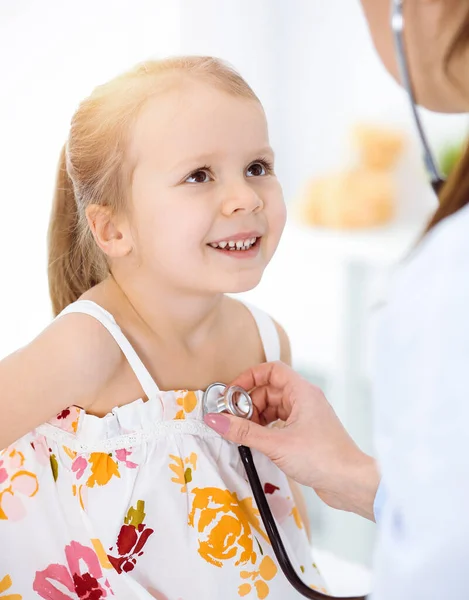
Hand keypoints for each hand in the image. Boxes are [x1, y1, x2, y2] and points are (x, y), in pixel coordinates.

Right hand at [204, 361, 378, 520]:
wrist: (350, 483)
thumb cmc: (323, 458)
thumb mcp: (276, 443)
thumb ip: (244, 431)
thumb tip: (217, 420)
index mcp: (302, 392)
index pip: (271, 370)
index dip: (249, 377)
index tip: (232, 393)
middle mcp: (305, 400)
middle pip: (269, 390)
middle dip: (249, 403)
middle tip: (233, 419)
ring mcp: (307, 417)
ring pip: (274, 407)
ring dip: (257, 417)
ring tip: (244, 433)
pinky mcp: (306, 433)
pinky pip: (280, 422)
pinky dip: (266, 428)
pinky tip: (258, 441)